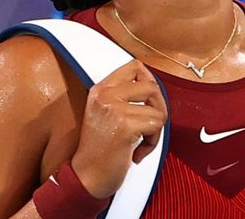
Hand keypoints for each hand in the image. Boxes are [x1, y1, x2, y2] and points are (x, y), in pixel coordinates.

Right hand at [71, 60, 166, 198]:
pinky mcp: (124, 125)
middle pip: (152, 86)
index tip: (149, 100)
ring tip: (140, 141)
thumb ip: (123, 96)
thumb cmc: (98, 149)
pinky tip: (137, 151)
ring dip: (155, 130)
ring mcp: (114, 109)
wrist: (86, 177)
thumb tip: (152, 85)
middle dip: (158, 108)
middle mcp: (105, 95)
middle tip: (149, 125)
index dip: (149, 81)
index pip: (134, 67)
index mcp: (100, 89)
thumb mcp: (104, 113)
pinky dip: (152, 142)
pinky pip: (156, 126)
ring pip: (158, 109)